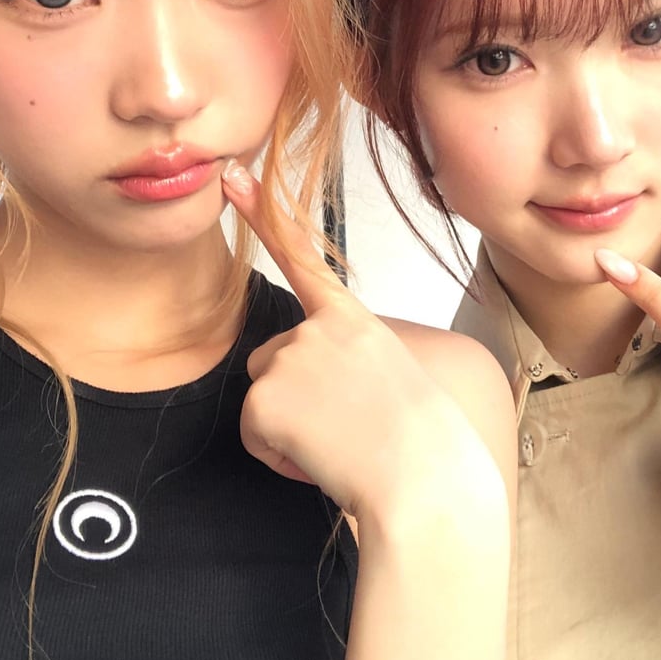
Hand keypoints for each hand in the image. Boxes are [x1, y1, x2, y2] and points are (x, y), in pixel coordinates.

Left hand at [222, 160, 499, 529]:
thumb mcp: (394, 386)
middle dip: (293, 400)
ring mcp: (293, 357)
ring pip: (265, 402)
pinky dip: (280, 458)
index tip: (232, 178)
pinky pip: (256, 438)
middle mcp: (320, 328)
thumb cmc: (428, 449)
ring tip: (340, 447)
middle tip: (347, 430)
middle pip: (273, 362)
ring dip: (289, 432)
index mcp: (357, 323)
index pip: (305, 259)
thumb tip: (319, 392)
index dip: (263, 214)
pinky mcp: (268, 396)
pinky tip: (322, 461)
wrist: (427, 481)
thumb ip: (350, 370)